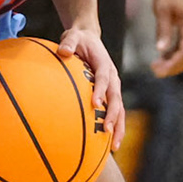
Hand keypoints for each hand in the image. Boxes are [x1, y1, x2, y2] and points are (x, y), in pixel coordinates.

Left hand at [58, 24, 125, 149]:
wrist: (89, 38)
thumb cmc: (78, 39)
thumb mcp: (72, 36)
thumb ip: (68, 43)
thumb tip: (63, 52)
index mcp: (104, 63)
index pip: (104, 77)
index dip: (101, 90)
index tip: (95, 103)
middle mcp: (113, 76)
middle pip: (116, 97)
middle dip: (113, 114)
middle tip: (106, 130)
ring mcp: (113, 87)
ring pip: (119, 108)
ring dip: (118, 126)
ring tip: (114, 146)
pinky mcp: (110, 94)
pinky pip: (115, 112)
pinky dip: (115, 127)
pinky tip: (110, 145)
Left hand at [150, 0, 182, 76]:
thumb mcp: (162, 10)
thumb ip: (163, 30)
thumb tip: (161, 50)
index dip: (172, 66)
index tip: (157, 71)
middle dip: (173, 67)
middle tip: (155, 71)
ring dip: (175, 61)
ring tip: (157, 64)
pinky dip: (176, 53)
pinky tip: (163, 54)